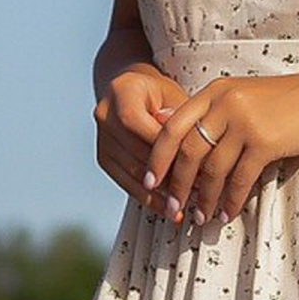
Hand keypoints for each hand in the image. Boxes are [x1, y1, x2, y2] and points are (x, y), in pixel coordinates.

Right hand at [93, 61, 190, 202]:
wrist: (135, 92)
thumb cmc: (160, 94)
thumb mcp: (174, 96)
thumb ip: (178, 118)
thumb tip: (188, 145)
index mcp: (121, 91)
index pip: (139, 124)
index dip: (164, 148)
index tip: (192, 166)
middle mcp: (105, 114)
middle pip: (136, 152)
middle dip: (168, 174)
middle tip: (197, 191)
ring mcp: (102, 138)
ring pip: (131, 171)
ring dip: (160, 191)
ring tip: (186, 203)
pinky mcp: (104, 158)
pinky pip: (125, 182)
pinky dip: (147, 198)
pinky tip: (166, 208)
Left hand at [140, 73, 298, 227]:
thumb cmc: (287, 103)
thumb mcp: (244, 98)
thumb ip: (214, 114)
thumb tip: (182, 143)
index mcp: (215, 91)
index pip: (172, 126)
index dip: (157, 157)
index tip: (149, 182)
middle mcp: (225, 102)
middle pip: (187, 150)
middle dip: (176, 184)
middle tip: (171, 208)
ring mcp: (245, 121)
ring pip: (212, 169)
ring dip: (204, 198)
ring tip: (199, 217)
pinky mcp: (266, 140)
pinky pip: (240, 178)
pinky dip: (231, 200)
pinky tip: (227, 214)